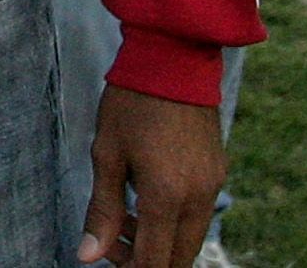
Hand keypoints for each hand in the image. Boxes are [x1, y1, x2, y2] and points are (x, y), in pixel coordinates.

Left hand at [77, 85, 225, 267]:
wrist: (173, 59)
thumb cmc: (131, 102)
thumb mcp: (106, 154)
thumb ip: (102, 209)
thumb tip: (88, 255)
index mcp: (167, 196)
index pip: (154, 262)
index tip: (106, 256)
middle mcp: (198, 197)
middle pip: (178, 258)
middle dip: (145, 258)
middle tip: (112, 237)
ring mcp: (212, 185)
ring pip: (190, 238)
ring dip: (161, 240)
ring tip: (125, 215)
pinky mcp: (218, 172)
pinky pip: (199, 213)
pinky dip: (175, 220)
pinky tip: (146, 196)